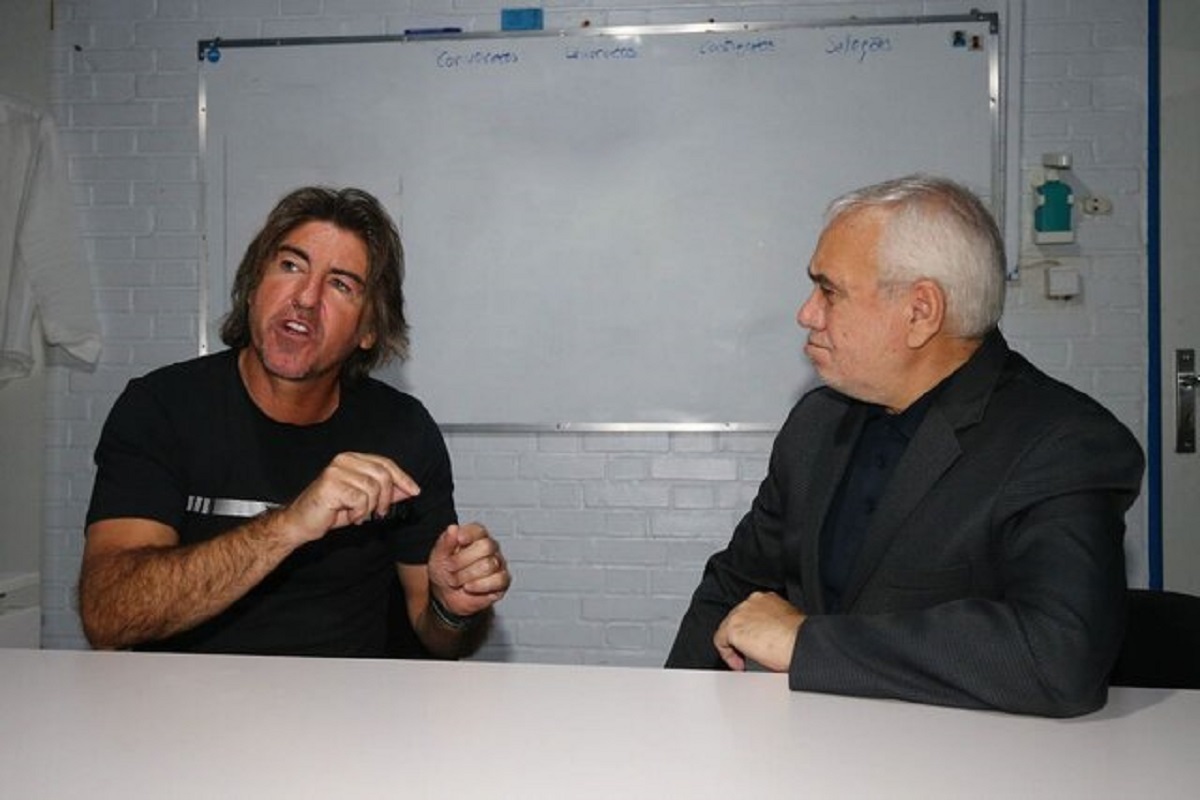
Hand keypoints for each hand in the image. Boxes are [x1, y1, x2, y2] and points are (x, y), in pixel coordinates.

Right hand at [277, 452, 420, 544]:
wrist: (301, 523)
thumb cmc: (330, 511)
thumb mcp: (364, 501)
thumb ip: (384, 493)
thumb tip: (408, 490)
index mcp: (352, 459)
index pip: (385, 463)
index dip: (402, 478)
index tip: (415, 491)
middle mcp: (344, 460)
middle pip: (383, 475)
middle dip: (386, 498)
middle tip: (379, 513)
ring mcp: (336, 471)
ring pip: (373, 489)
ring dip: (369, 508)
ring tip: (357, 514)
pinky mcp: (331, 484)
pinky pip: (360, 499)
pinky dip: (359, 513)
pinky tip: (349, 516)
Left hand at [427, 523, 509, 616]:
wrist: (446, 594)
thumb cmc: (445, 571)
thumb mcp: (438, 555)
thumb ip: (445, 542)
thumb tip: (453, 529)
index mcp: (475, 536)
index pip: (479, 530)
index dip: (470, 534)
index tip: (459, 540)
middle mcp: (490, 547)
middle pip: (486, 547)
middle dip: (463, 560)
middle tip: (450, 568)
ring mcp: (498, 564)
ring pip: (489, 565)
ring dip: (467, 575)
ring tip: (456, 580)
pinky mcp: (502, 581)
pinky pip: (499, 580)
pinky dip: (479, 585)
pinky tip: (469, 587)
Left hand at [714, 591, 805, 672]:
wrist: (801, 643)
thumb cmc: (801, 638)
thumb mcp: (787, 625)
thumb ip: (773, 625)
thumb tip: (769, 638)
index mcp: (767, 599)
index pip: (750, 614)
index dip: (751, 632)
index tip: (756, 644)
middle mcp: (752, 602)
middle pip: (737, 621)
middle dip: (742, 639)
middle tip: (748, 655)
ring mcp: (741, 613)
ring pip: (728, 630)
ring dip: (735, 647)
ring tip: (744, 661)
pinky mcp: (733, 628)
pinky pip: (721, 642)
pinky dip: (727, 655)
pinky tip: (738, 664)